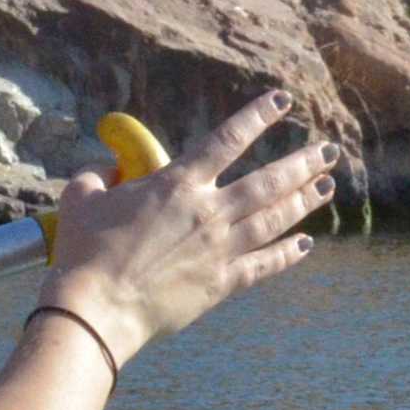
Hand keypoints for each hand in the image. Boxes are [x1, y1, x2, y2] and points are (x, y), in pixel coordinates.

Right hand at [36, 91, 333, 363]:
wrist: (96, 309)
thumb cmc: (83, 252)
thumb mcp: (80, 200)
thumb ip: (96, 177)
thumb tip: (104, 170)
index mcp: (176, 184)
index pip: (228, 139)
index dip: (258, 116)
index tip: (283, 101)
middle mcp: (208, 212)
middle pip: (267, 181)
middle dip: (302, 162)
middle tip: (329, 150)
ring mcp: (220, 249)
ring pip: (274, 219)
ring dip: (303, 200)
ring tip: (327, 186)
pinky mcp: (221, 283)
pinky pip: (263, 264)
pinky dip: (288, 253)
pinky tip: (306, 243)